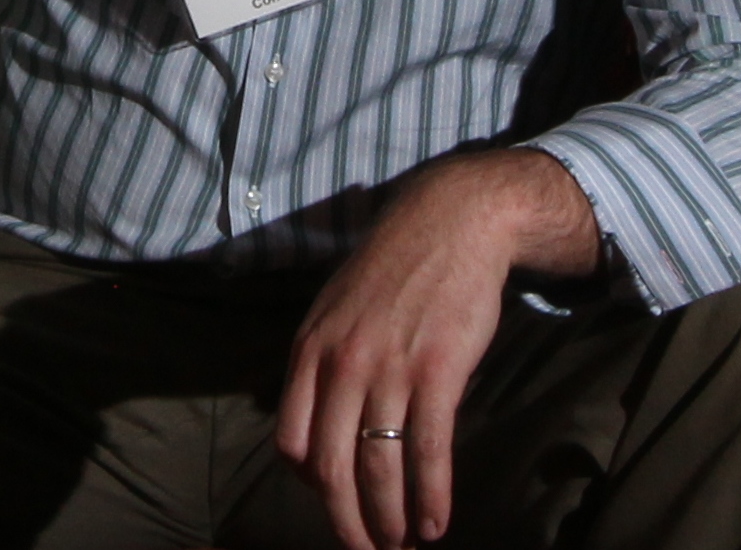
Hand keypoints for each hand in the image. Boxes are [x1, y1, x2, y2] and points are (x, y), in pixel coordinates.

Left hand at [275, 148, 599, 548]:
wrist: (449, 222)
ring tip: (402, 546)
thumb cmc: (392, 271)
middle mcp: (340, 364)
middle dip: (347, 521)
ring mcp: (387, 369)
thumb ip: (317, 362)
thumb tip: (301, 417)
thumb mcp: (332, 308)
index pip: (291, 442)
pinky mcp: (436, 372)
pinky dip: (430, 495)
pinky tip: (435, 522)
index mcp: (309, 351)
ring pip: (378, 466)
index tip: (334, 505)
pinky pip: (427, 450)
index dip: (311, 486)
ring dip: (390, 518)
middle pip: (330, 467)